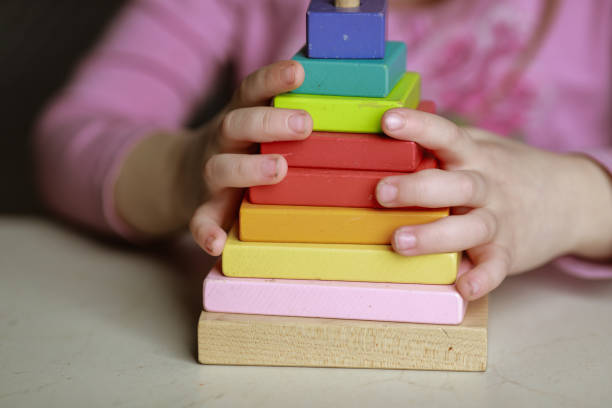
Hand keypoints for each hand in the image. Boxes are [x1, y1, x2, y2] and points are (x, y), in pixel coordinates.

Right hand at [187, 61, 311, 254]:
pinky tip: (217, 244)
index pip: (252, 90)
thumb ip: (285, 101)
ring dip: (248, 168)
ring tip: (278, 169)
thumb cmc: (240, 146)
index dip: (273, 78)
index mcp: (240, 117)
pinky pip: (199, 221)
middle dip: (269, 122)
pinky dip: (206, 231)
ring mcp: (210, 176)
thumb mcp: (255, 118)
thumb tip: (336, 67)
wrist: (180, 175)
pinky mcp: (202, 208)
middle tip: (304, 124)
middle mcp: (223, 142)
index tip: (298, 72)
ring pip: (220, 168)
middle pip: (237, 124)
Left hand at [376, 108, 611, 299]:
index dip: (418, 125)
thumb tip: (384, 143)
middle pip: (456, 185)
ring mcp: (499, 221)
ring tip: (400, 242)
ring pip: (470, 227)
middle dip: (418, 189)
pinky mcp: (508, 252)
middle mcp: (486, 186)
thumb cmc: (505, 172)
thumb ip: (442, 147)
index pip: (447, 134)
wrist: (570, 199)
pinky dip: (482, 278)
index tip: (388, 120)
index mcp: (475, 156)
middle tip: (382, 192)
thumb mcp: (480, 148)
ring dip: (435, 236)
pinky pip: (496, 267)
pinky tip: (463, 287)